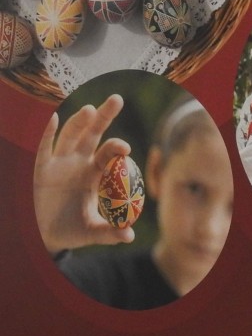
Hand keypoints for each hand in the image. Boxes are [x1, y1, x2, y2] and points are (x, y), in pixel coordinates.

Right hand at [34, 95, 136, 254]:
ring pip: (69, 137)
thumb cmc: (71, 229)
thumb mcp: (91, 232)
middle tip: (117, 99)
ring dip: (78, 123)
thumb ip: (109, 233)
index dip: (117, 148)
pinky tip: (51, 117)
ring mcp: (59, 163)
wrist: (44, 234)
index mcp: (96, 174)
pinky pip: (43, 148)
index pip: (110, 155)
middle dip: (104, 117)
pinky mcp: (40, 169)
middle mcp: (79, 163)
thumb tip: (128, 236)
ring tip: (89, 110)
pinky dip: (46, 133)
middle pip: (93, 135)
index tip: (126, 148)